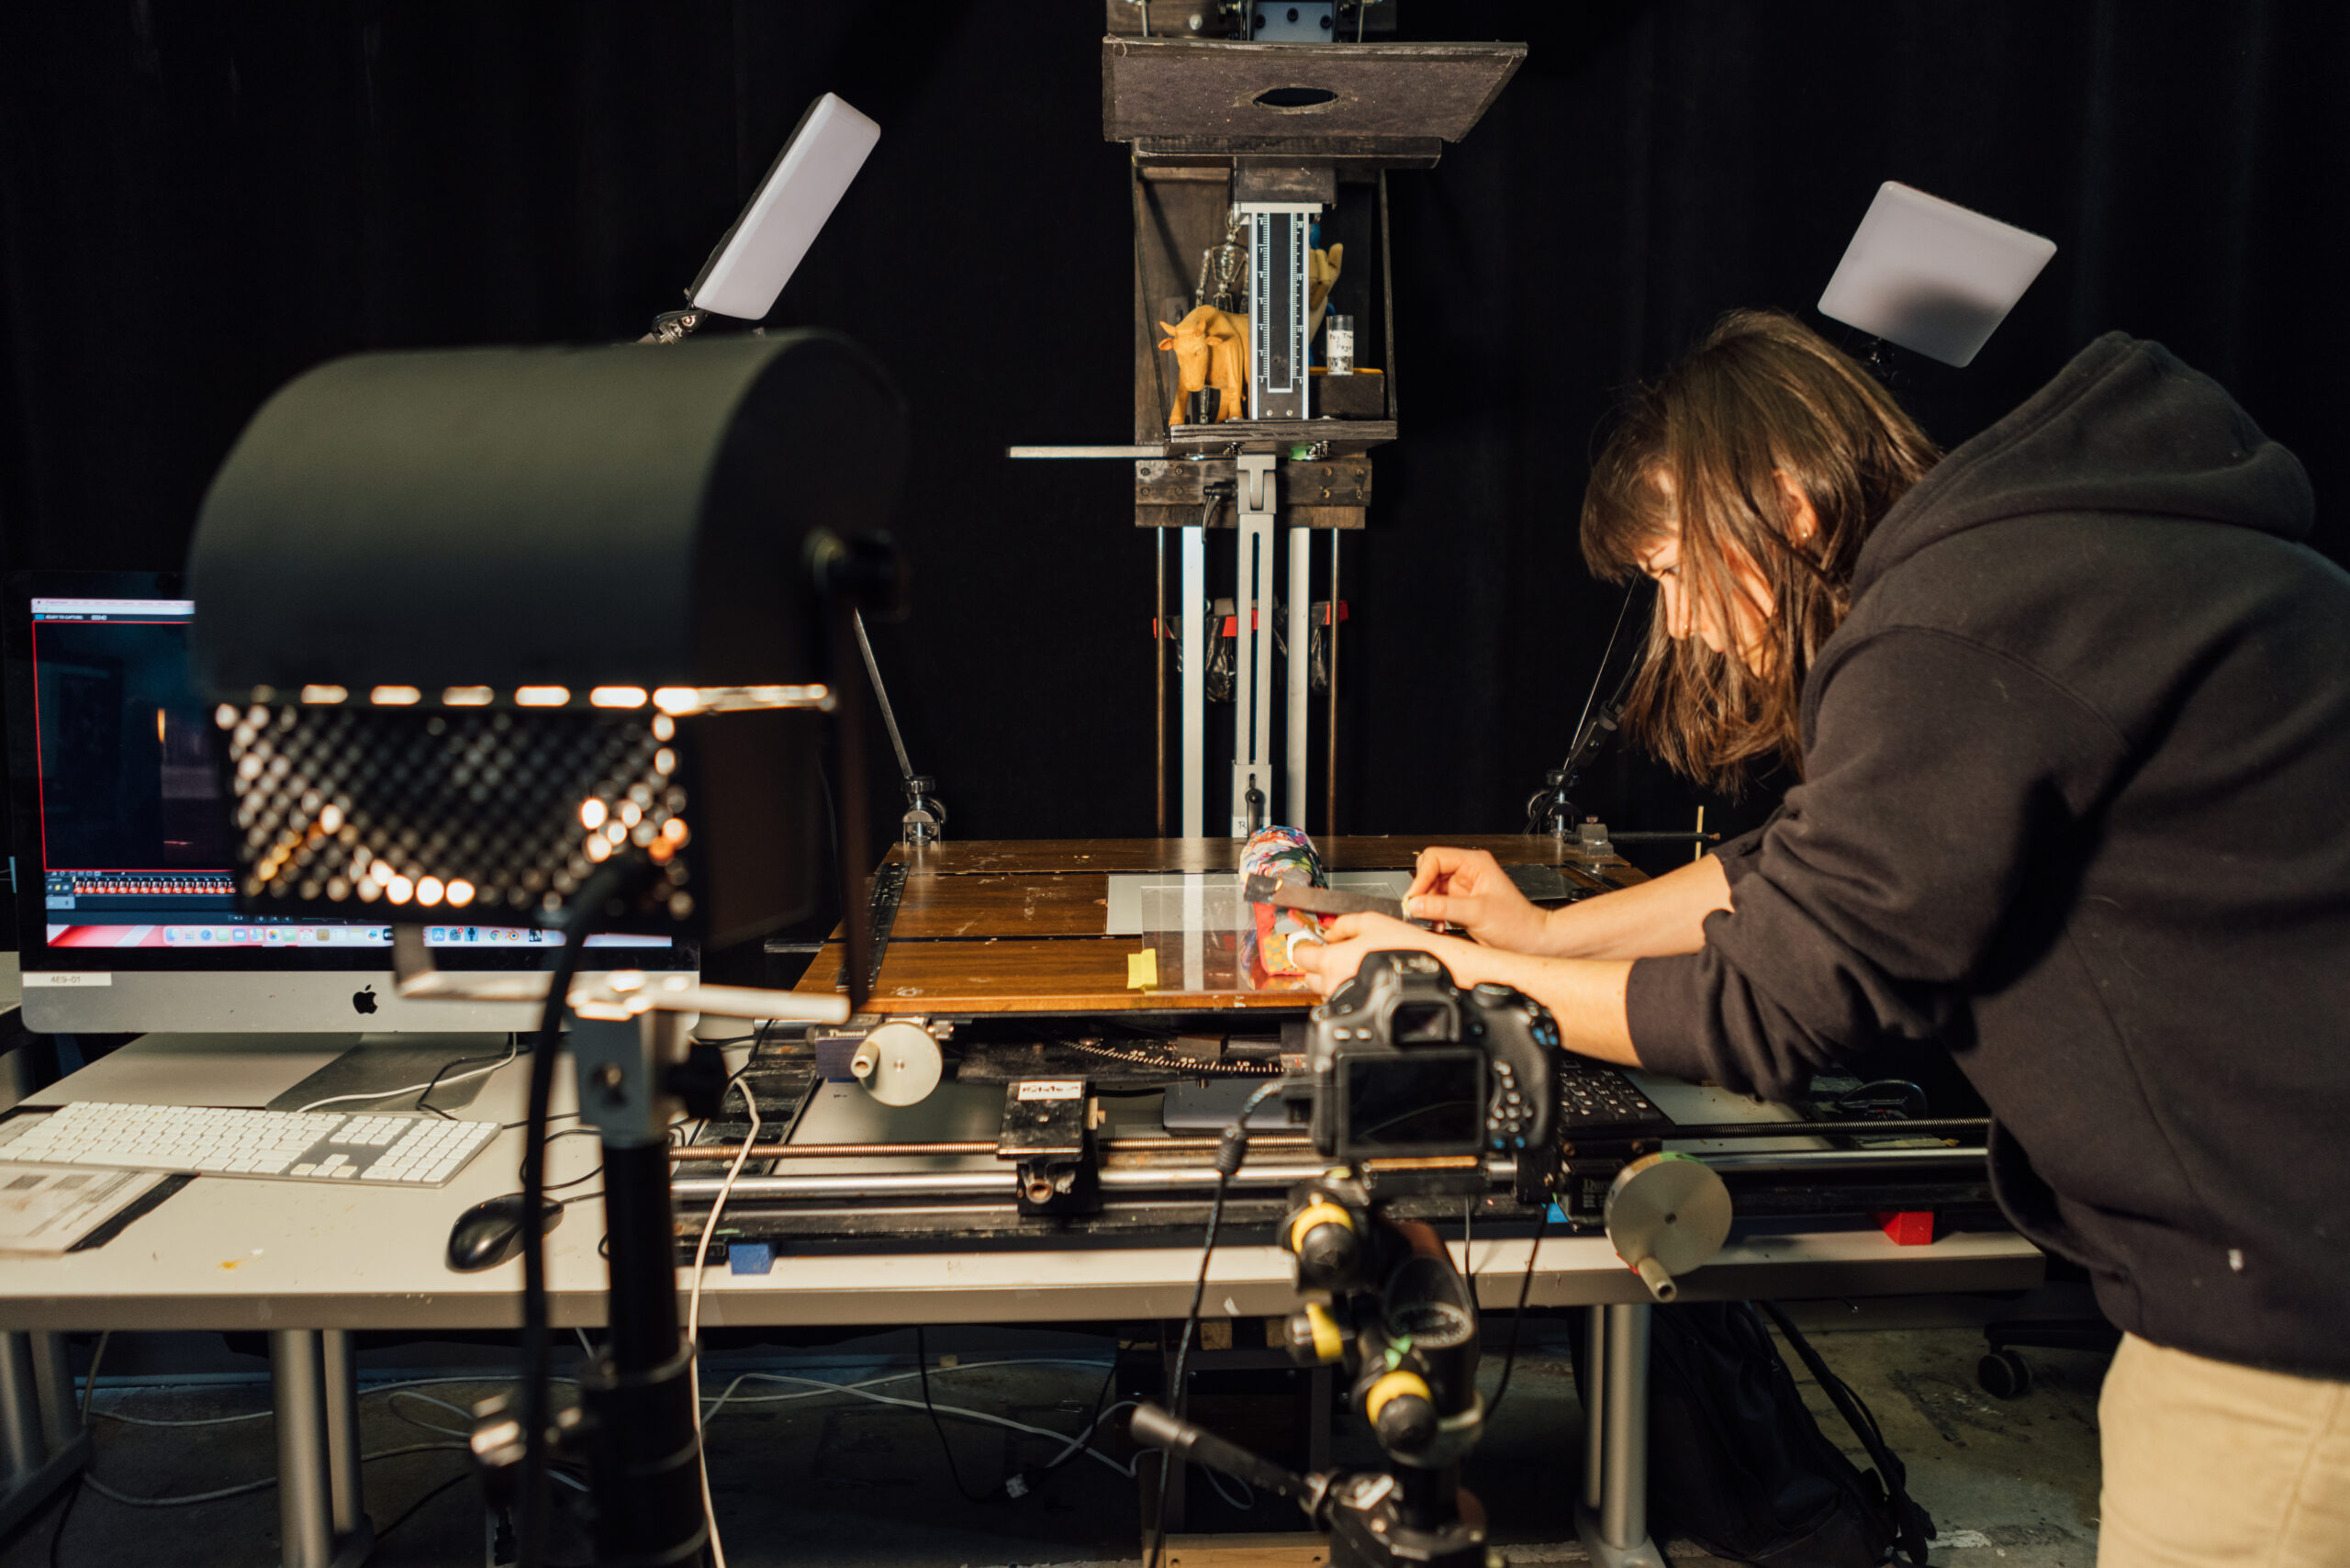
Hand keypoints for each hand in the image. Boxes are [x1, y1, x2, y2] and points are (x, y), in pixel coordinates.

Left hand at [1291, 912, 1477, 996]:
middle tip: (1337, 953)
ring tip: (1359, 966)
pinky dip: (1348, 991)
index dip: (1305, 946)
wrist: (1429, 973)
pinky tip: (1366, 979)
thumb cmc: (1404, 948)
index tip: (1310, 944)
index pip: (1299, 955)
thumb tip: (1329, 932)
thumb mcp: (1370, 921)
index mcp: (1331, 960)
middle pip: (1309, 975)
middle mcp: (1333, 984)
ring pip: (1326, 990)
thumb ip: (1342, 924)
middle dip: (1319, 964)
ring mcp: (1344, 1001)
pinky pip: (1342, 1000)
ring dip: (1334, 978)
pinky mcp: (1355, 1012)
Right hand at [1403, 847, 1549, 951]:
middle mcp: (1467, 872)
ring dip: (1426, 906)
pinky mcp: (1459, 904)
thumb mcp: (1477, 913)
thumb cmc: (1517, 923)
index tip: (1414, 897)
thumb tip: (1416, 904)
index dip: (1421, 877)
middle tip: (1417, 908)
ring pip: (1430, 890)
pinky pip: (1436, 904)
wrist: (1530, 941)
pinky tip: (1437, 924)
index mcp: (1475, 863)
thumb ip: (1443, 907)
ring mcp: (1462, 888)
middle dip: (1422, 891)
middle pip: (1429, 872)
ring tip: (1429, 920)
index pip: (1435, 858)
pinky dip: (1431, 915)